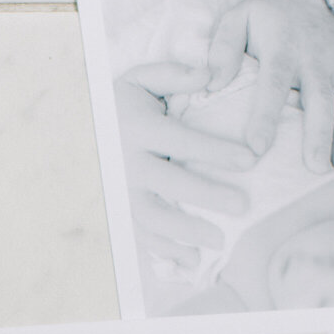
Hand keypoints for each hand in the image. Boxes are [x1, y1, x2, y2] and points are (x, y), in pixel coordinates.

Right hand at [115, 63, 254, 271]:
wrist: (83, 128)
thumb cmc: (125, 103)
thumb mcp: (142, 79)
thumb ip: (174, 75)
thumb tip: (210, 74)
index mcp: (138, 127)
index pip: (182, 140)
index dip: (216, 150)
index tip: (250, 158)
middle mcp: (127, 162)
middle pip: (169, 183)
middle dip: (207, 195)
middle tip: (242, 205)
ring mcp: (121, 191)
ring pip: (152, 216)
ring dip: (186, 231)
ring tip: (220, 240)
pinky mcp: (120, 209)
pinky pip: (141, 234)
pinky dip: (165, 250)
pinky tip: (193, 259)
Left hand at [205, 0, 333, 166]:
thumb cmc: (263, 16)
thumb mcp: (237, 17)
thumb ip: (224, 47)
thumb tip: (212, 83)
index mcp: (282, 45)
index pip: (274, 83)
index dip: (266, 116)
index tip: (257, 147)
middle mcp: (314, 58)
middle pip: (318, 98)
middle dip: (318, 134)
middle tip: (313, 167)